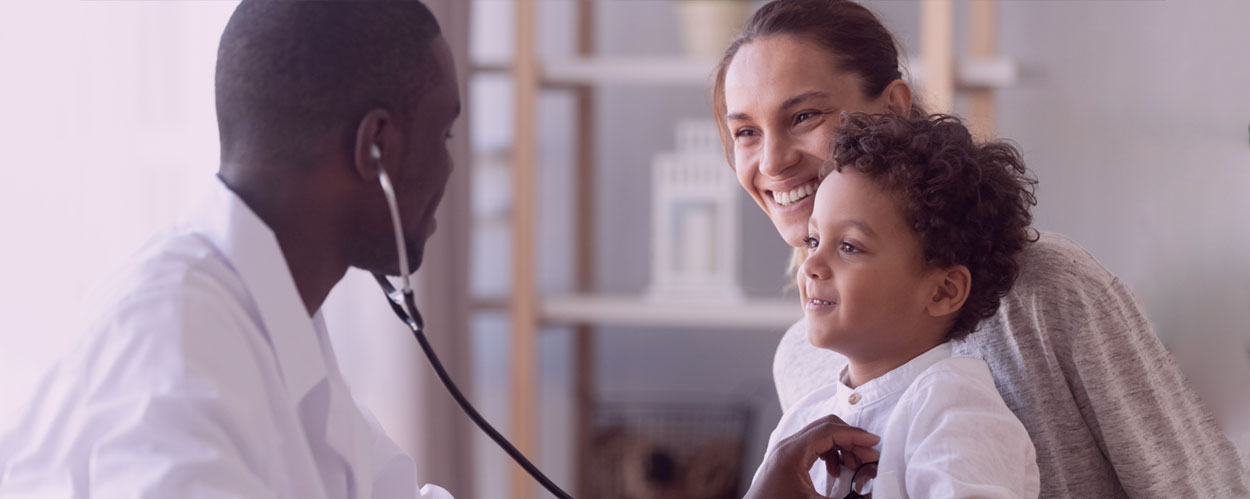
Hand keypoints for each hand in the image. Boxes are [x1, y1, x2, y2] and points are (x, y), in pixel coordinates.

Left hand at [744, 415, 880, 498]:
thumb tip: (870, 496)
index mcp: (792, 452)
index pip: (829, 430)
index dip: (855, 435)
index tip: (874, 443)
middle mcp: (787, 446)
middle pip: (826, 427)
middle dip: (851, 439)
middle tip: (869, 457)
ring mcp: (785, 451)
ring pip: (820, 436)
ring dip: (841, 447)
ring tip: (855, 467)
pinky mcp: (786, 459)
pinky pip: (813, 446)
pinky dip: (830, 454)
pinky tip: (836, 472)